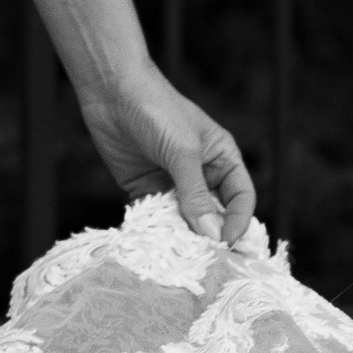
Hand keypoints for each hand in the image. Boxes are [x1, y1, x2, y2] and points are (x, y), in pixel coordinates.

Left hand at [76, 65, 256, 246]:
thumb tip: (211, 235)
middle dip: (211, 236)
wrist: (111, 91)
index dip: (238, 222)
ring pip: (186, 220)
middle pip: (215, 214)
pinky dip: (157, 231)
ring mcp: (173, 183)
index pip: (241, 198)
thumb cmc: (157, 110)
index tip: (226, 244)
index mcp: (222, 158)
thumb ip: (196, 194)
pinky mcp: (146, 189)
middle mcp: (201, 174)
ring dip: (183, 237)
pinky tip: (154, 243)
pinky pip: (157, 218)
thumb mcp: (182, 152)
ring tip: (179, 257)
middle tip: (204, 261)